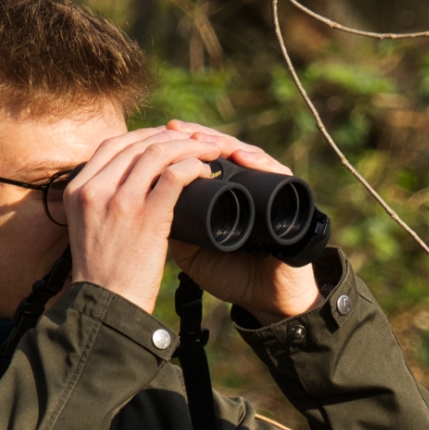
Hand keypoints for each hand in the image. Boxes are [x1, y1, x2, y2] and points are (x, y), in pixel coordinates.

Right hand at [61, 124, 242, 312]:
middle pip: (137, 143)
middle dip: (171, 137)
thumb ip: (102, 201)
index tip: (166, 139)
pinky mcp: (146, 216)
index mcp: (78, 189)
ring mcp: (120, 201)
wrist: (106, 304)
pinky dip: (193, 167)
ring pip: (157, 153)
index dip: (144, 136)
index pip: (112, 145)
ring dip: (188, 147)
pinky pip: (174, 176)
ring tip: (209, 150)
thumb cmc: (104, 271)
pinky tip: (204, 171)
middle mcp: (95, 189)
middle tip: (195, 140)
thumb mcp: (88, 227)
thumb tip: (130, 182)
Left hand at [159, 121, 324, 319]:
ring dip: (224, 143)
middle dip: (198, 136)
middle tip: (176, 128)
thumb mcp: (190, 249)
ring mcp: (268, 192)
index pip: (202, 158)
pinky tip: (240, 155)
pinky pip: (277, 172)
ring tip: (202, 140)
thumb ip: (169, 225)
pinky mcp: (291, 201)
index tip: (156, 136)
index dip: (179, 144)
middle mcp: (246, 188)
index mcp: (222, 195)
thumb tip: (136, 199)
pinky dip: (260, 161)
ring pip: (248, 154)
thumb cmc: (230, 277)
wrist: (267, 301)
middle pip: (224, 149)